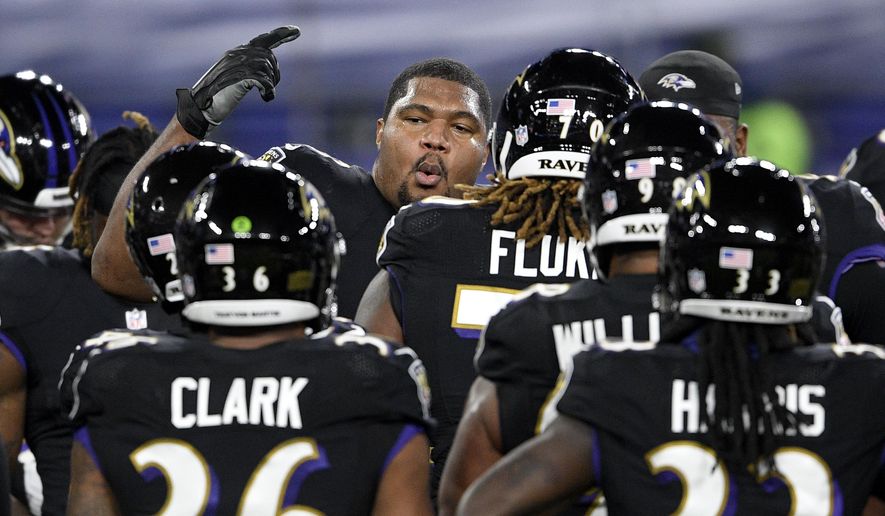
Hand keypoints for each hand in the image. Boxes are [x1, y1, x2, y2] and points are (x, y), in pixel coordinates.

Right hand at [176, 25, 300, 137]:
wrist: (201, 107)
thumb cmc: (218, 96)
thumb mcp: (235, 78)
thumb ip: (249, 69)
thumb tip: (268, 71)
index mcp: (237, 52)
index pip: (263, 40)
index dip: (281, 35)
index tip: (296, 31)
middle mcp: (237, 54)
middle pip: (268, 57)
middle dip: (275, 74)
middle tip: (270, 89)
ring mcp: (237, 64)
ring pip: (267, 68)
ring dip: (270, 83)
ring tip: (264, 94)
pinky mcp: (239, 77)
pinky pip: (264, 80)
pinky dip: (268, 90)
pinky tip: (265, 98)